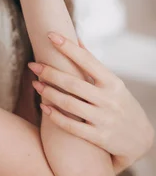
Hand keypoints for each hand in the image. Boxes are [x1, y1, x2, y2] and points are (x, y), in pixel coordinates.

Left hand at [27, 32, 154, 165]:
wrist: (142, 140)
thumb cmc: (122, 105)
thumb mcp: (114, 84)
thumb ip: (93, 64)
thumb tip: (77, 39)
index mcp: (112, 82)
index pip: (87, 60)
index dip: (68, 47)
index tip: (50, 35)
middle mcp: (109, 99)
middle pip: (73, 83)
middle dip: (50, 72)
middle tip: (32, 65)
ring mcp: (104, 119)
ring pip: (70, 104)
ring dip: (49, 93)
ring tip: (34, 84)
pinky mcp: (99, 137)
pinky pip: (72, 127)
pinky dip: (55, 116)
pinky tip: (43, 107)